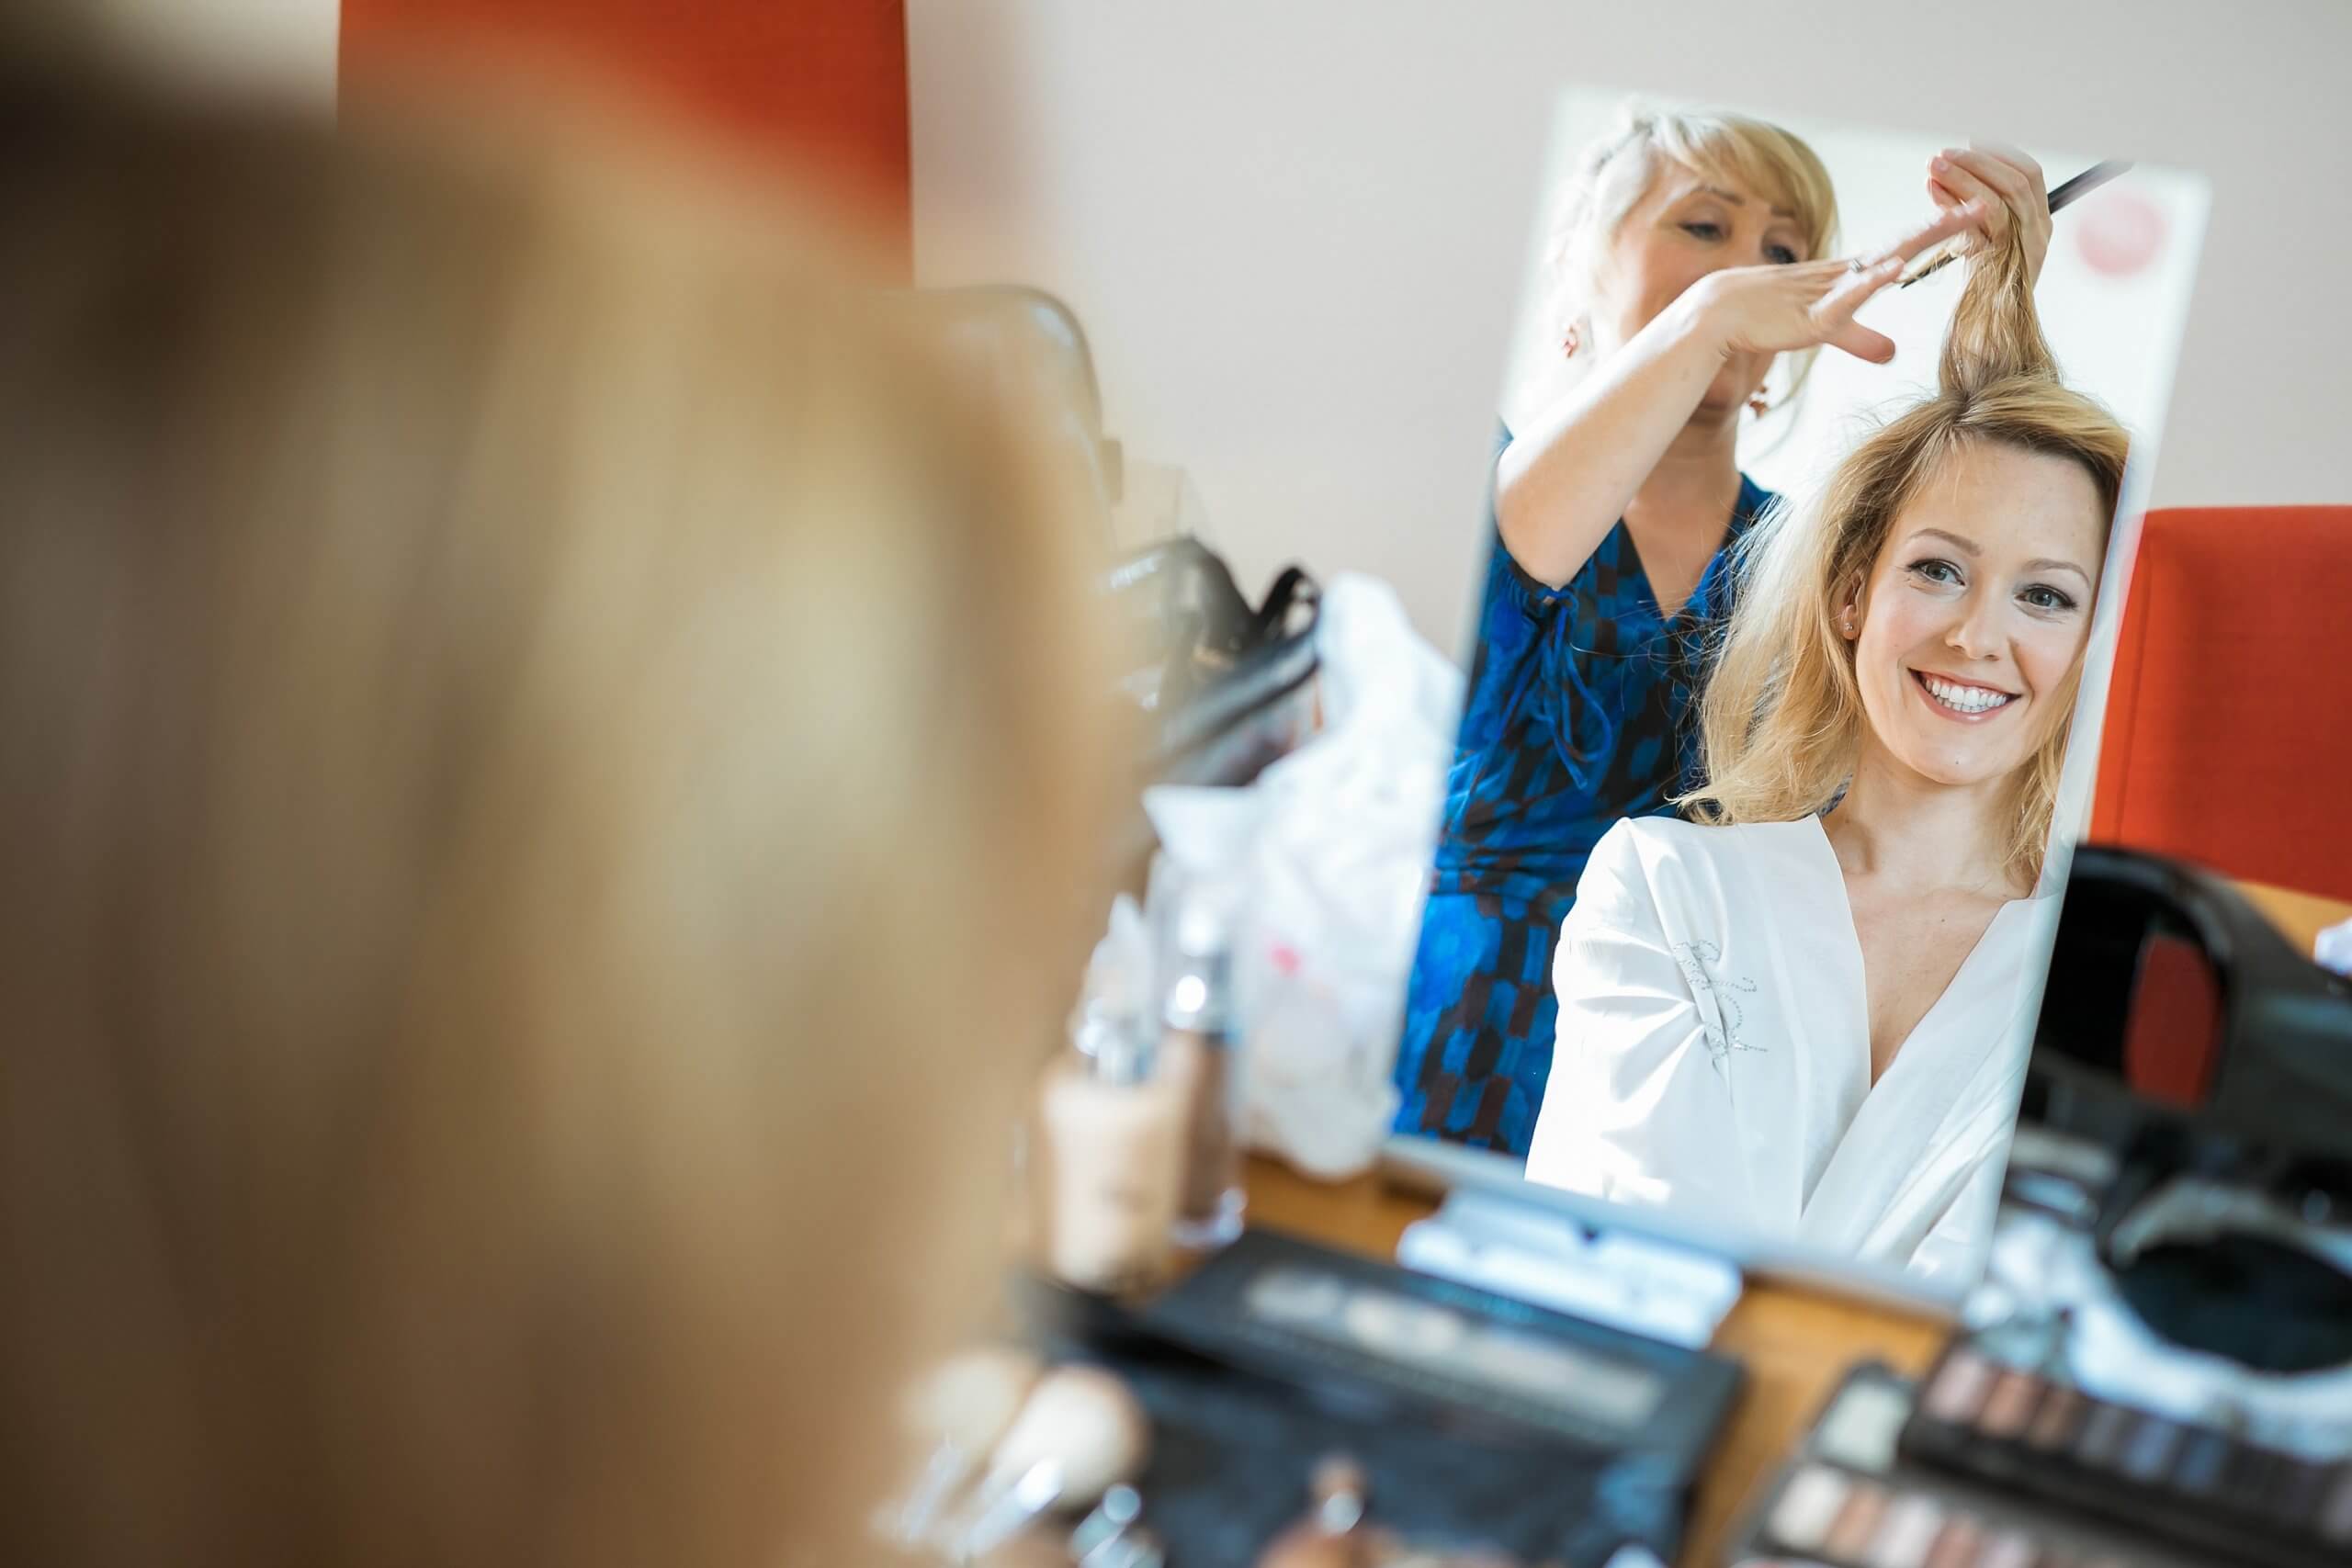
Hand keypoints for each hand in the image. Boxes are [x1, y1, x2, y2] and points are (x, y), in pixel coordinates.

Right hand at [1689, 203, 1979, 365]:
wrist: (1719, 314)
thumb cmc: (1769, 316)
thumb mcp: (1826, 330)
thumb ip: (1861, 339)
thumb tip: (1893, 352)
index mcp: (1853, 274)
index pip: (1906, 247)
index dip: (1942, 232)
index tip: (1981, 215)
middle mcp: (1847, 272)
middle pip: (1905, 242)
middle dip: (1947, 223)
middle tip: (1989, 202)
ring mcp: (1830, 290)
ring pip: (1883, 261)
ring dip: (1919, 241)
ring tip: (1956, 222)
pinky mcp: (1813, 315)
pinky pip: (1846, 296)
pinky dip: (1870, 282)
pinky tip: (1894, 269)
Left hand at [1927, 141, 2052, 286]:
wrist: (1983, 336)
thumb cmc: (1978, 288)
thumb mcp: (1980, 238)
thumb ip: (1972, 207)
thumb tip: (1946, 167)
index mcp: (2039, 223)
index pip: (2030, 174)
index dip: (2001, 153)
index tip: (1971, 140)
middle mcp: (2038, 235)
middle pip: (2016, 181)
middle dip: (1977, 161)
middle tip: (1942, 154)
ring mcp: (2023, 252)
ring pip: (1998, 201)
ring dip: (1963, 177)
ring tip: (1933, 166)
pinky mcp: (1999, 267)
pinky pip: (1977, 228)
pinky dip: (1952, 204)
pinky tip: (1932, 191)